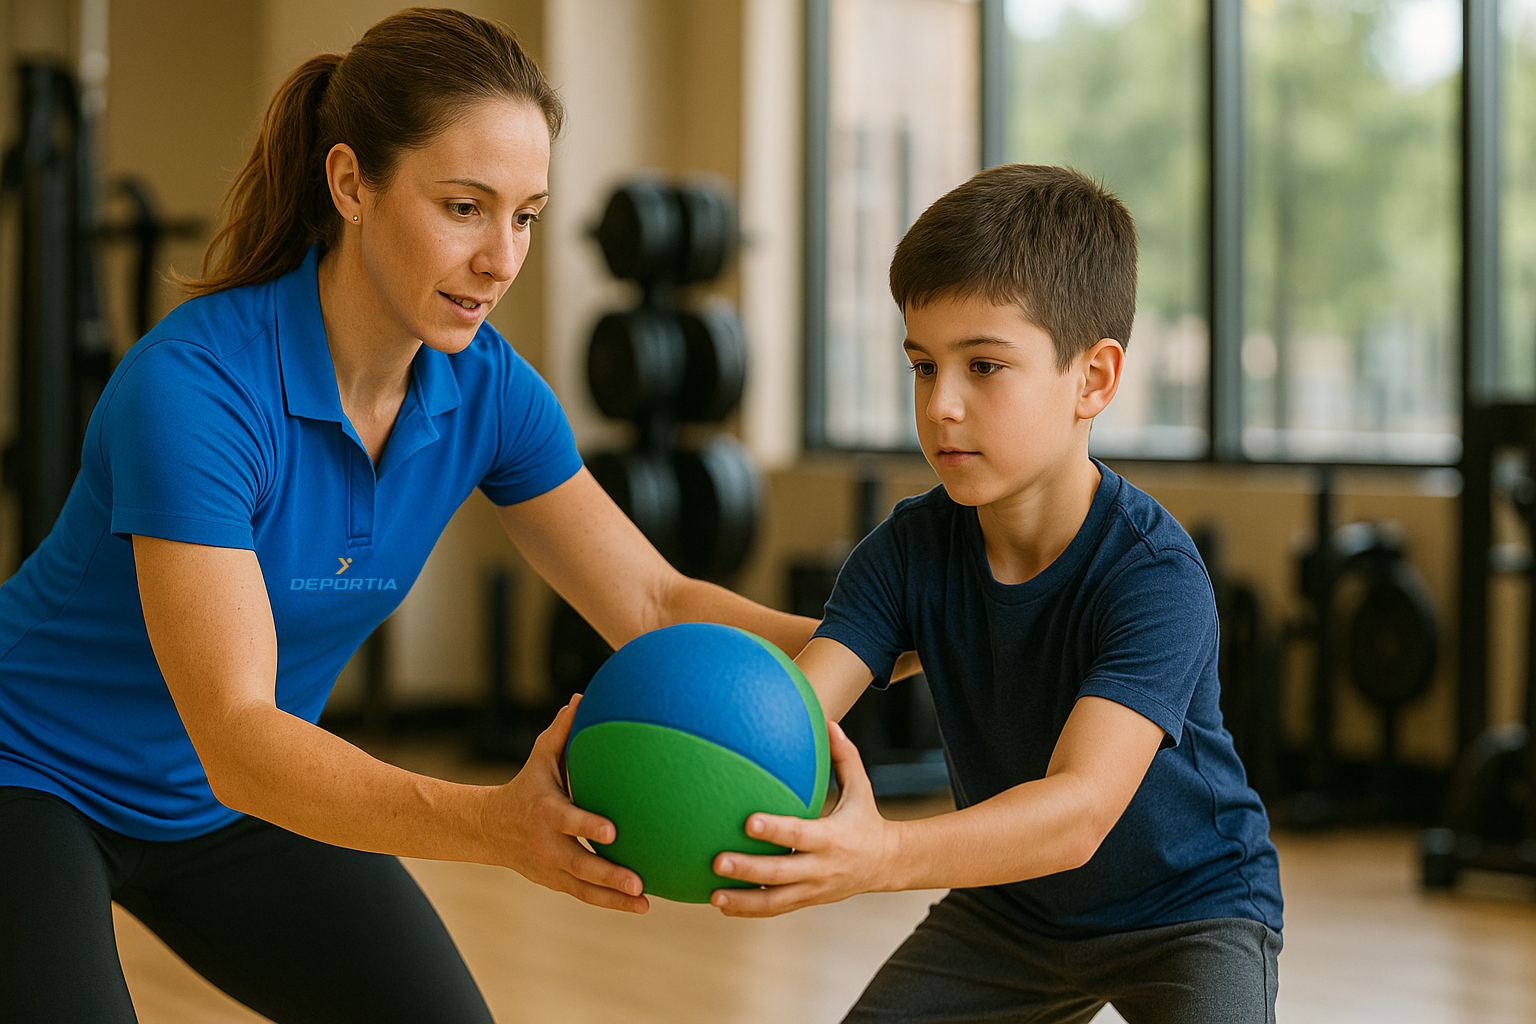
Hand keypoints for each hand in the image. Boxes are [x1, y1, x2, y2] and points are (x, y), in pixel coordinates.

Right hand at [486, 695, 648, 913]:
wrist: (490, 828)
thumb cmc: (527, 784)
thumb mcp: (540, 758)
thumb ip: (562, 732)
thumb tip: (582, 696)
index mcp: (546, 811)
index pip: (568, 820)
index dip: (587, 826)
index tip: (613, 831)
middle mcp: (547, 843)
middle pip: (578, 863)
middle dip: (607, 874)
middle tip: (637, 882)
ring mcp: (550, 867)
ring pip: (583, 888)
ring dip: (614, 899)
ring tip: (645, 902)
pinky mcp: (555, 882)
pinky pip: (584, 896)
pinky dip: (610, 904)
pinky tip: (640, 907)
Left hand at [709, 721, 897, 916]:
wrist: (886, 865)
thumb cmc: (866, 818)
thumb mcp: (861, 788)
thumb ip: (844, 756)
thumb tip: (828, 721)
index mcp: (832, 837)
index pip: (799, 834)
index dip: (775, 830)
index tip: (748, 821)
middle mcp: (821, 867)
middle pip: (780, 873)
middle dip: (747, 870)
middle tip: (716, 861)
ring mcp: (813, 889)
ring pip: (774, 900)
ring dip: (742, 900)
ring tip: (711, 894)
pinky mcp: (807, 900)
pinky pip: (775, 909)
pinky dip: (748, 909)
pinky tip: (720, 903)